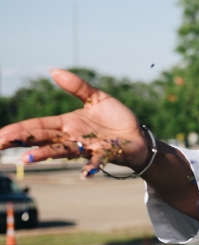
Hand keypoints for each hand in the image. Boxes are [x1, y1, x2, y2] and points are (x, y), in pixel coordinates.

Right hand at [0, 68, 148, 178]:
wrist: (138, 136)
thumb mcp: (97, 98)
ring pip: (63, 151)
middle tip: (0, 146)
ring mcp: (88, 147)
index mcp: (67, 123)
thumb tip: (52, 70)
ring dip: (46, 154)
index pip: (37, 126)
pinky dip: (90, 167)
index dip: (18, 130)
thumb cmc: (116, 119)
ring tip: (27, 158)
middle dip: (22, 142)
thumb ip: (77, 86)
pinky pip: (96, 161)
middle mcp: (73, 137)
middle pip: (43, 139)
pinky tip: (84, 174)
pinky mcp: (106, 153)